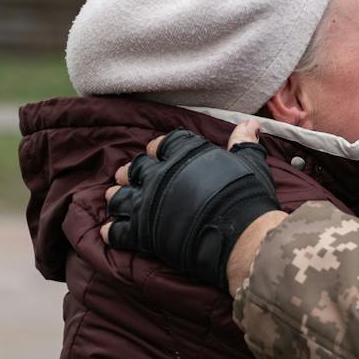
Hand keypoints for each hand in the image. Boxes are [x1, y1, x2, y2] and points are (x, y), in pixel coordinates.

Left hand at [101, 126, 282, 289]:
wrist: (240, 234)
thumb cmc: (246, 196)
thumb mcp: (249, 163)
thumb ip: (243, 143)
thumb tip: (250, 123)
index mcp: (183, 154)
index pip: (163, 143)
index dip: (157, 148)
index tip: (154, 153)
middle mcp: (159, 175)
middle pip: (136, 169)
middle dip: (132, 172)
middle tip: (128, 176)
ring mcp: (147, 203)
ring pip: (120, 197)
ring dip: (116, 197)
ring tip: (114, 198)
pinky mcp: (142, 232)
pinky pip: (118, 232)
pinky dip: (112, 232)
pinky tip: (108, 231)